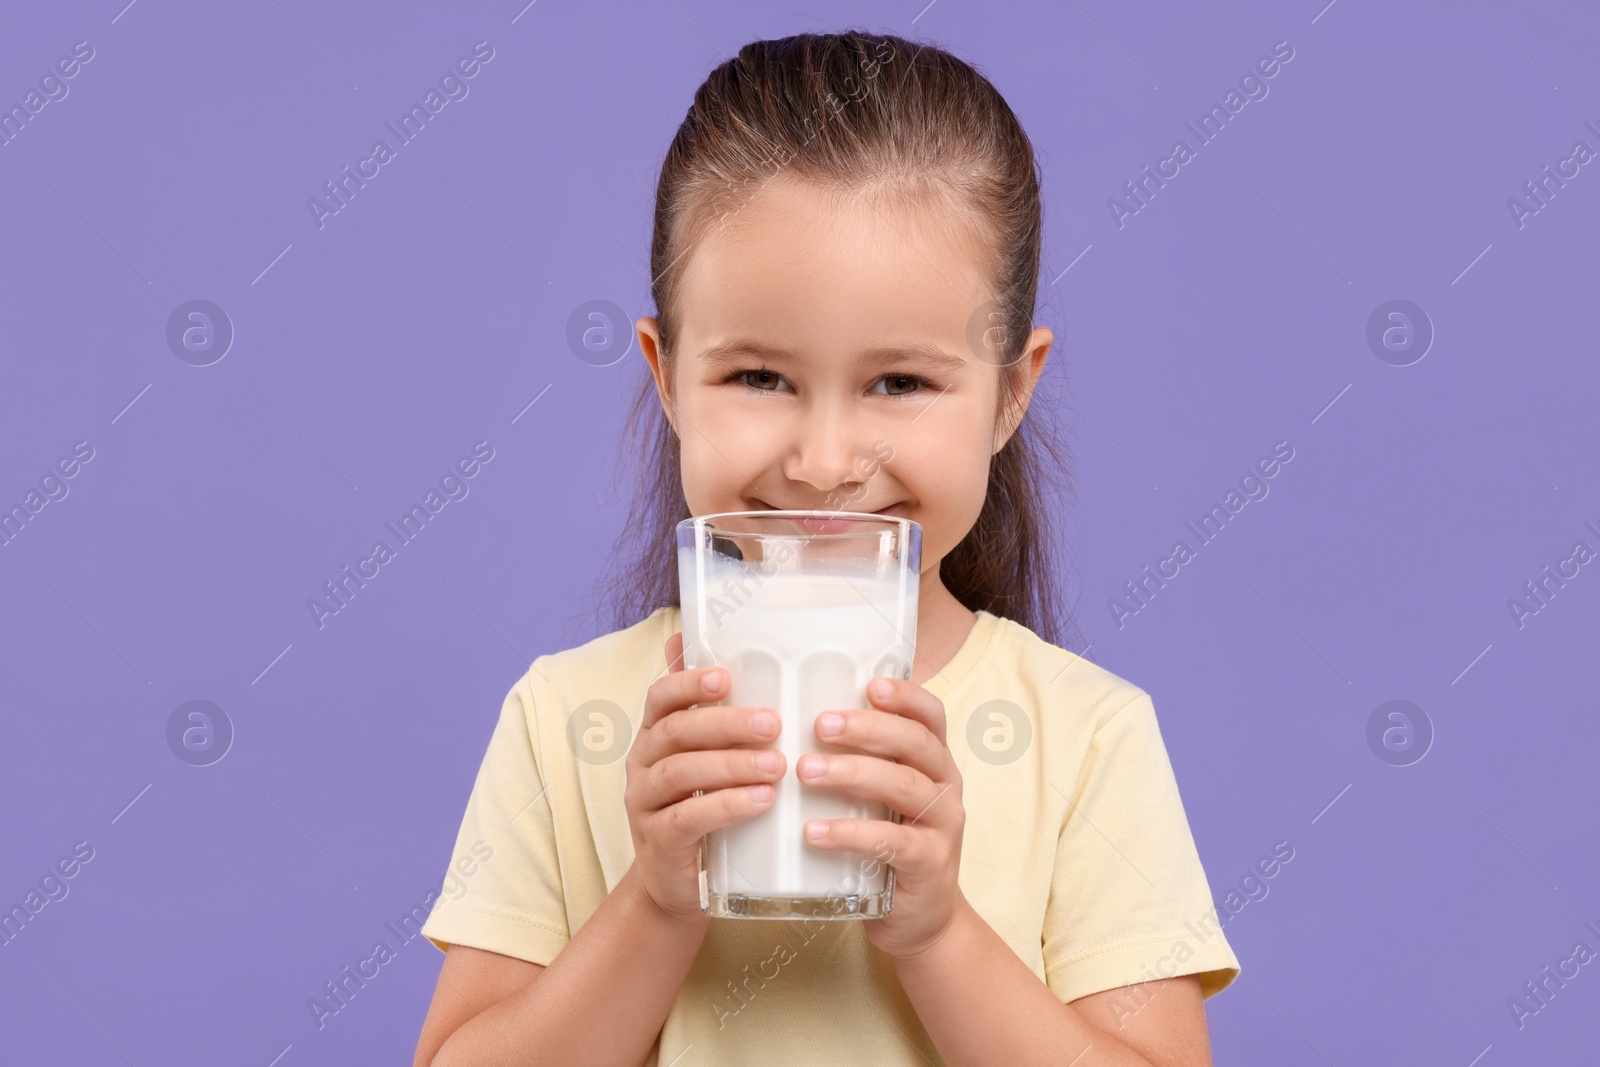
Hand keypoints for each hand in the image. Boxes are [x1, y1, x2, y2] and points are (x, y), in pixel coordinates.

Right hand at [623, 631, 787, 923]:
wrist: (675, 885)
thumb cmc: (698, 808)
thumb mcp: (703, 759)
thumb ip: (711, 713)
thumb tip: (707, 647)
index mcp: (653, 735)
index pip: (660, 697)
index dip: (689, 683)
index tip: (726, 677)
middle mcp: (641, 763)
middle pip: (676, 732)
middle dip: (726, 724)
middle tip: (773, 724)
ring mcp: (644, 803)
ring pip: (681, 773)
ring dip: (732, 765)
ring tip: (777, 766)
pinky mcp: (658, 841)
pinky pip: (688, 818)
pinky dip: (727, 806)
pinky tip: (761, 800)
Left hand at [798, 676, 966, 960]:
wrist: (918, 921)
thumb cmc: (887, 848)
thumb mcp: (880, 800)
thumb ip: (858, 763)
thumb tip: (793, 718)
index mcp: (934, 763)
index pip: (932, 716)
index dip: (906, 695)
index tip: (870, 684)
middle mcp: (946, 788)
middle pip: (916, 744)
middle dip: (868, 729)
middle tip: (820, 724)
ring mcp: (942, 828)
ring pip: (905, 787)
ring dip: (853, 773)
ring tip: (805, 770)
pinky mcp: (929, 867)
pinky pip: (893, 843)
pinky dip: (851, 834)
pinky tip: (814, 831)